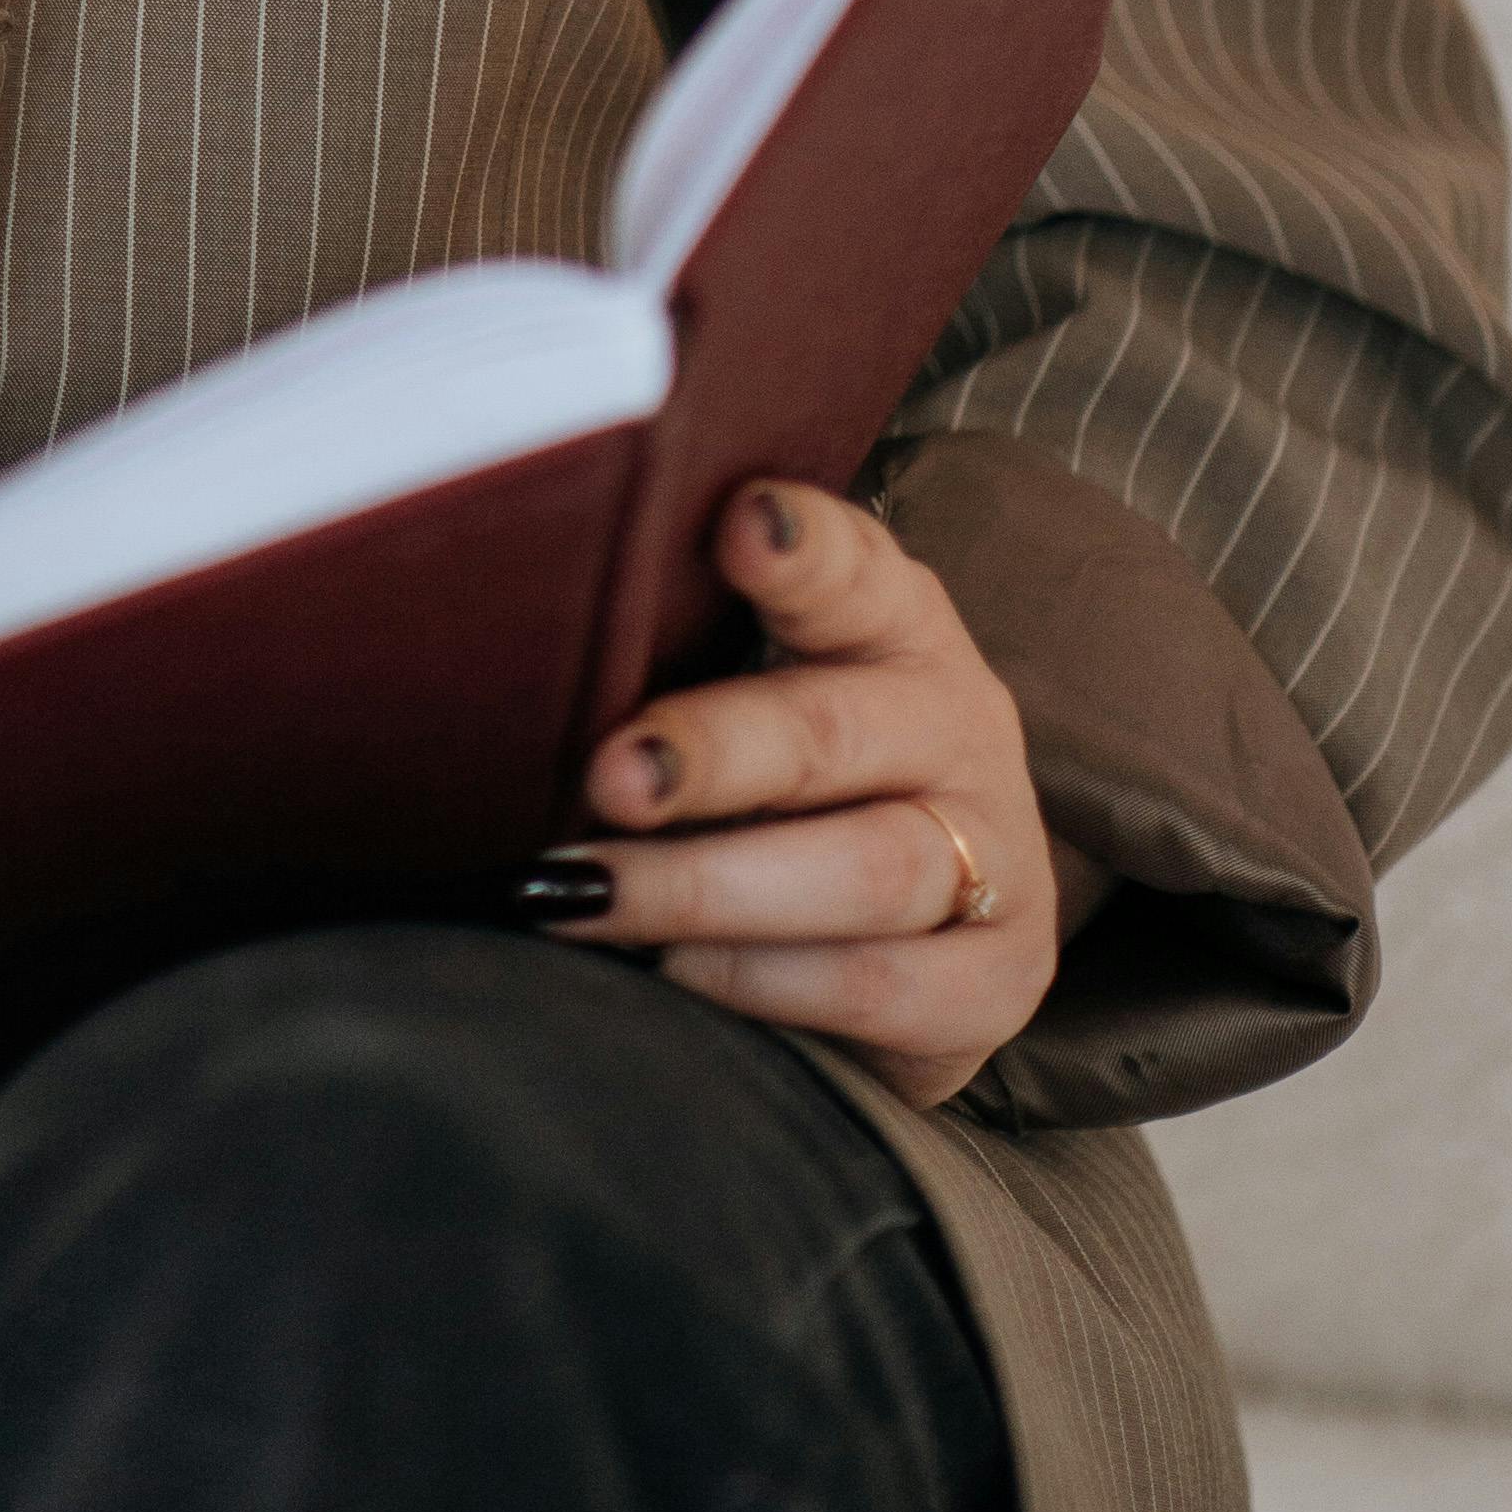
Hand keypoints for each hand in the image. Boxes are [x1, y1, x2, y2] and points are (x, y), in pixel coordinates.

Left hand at [522, 476, 1059, 1107]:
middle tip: (610, 777)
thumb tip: (516, 664)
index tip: (738, 524)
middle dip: (712, 754)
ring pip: (866, 869)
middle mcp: (957, 726)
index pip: (854, 570)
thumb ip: (672, 652)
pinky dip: (762, 981)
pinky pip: (876, 987)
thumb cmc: (793, 781)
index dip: (801, 547)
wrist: (929, 928)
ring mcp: (994, 858)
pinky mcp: (995, 982)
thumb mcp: (748, 687)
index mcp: (895, 625)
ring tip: (589, 895)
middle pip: (835, 733)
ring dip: (709, 887)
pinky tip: (672, 967)